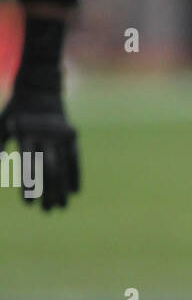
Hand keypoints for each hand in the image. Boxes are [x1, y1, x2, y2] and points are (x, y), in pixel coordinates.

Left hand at [0, 90, 79, 209]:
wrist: (40, 88)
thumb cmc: (16, 110)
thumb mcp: (3, 124)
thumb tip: (0, 167)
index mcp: (26, 134)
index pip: (28, 166)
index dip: (28, 187)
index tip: (29, 205)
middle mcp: (45, 136)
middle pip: (48, 170)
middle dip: (48, 192)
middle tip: (47, 211)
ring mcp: (60, 136)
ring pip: (62, 166)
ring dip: (62, 189)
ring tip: (61, 206)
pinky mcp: (71, 136)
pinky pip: (75, 158)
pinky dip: (75, 175)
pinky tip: (75, 191)